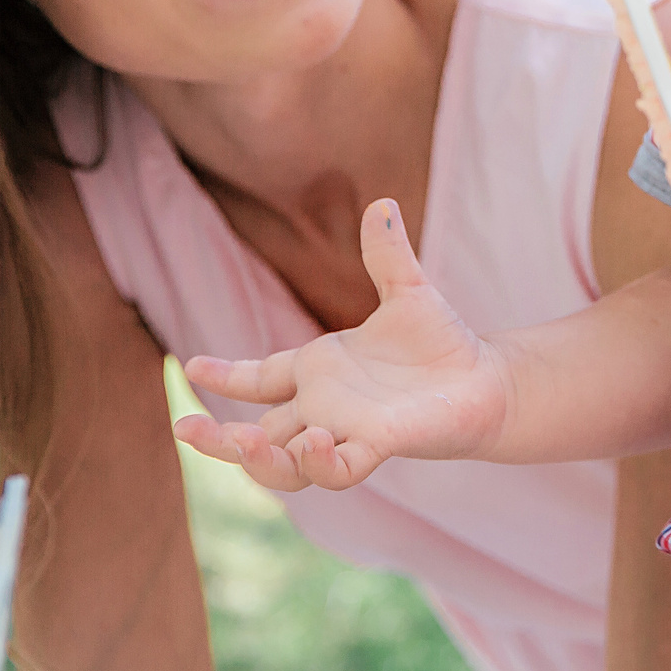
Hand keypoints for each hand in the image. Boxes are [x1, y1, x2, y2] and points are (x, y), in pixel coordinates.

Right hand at [175, 200, 509, 491]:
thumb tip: (382, 202)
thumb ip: (387, 254)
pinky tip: (314, 440)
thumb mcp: (408, 291)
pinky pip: (339, 468)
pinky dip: (320, 460)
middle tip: (184, 428)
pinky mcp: (378, 447)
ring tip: (243, 441)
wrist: (485, 380)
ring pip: (286, 465)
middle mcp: (324, 408)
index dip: (225, 376)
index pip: (259, 379)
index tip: (191, 367)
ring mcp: (346, 432)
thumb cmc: (441, 343)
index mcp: (319, 371)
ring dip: (258, 460)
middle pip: (256, 435)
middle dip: (217, 438)